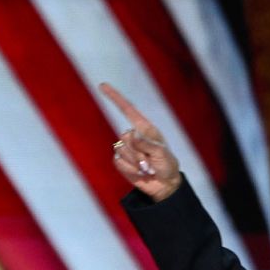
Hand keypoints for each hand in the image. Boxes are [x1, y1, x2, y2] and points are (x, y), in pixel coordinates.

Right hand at [99, 82, 181, 201]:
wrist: (164, 184)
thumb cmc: (167, 165)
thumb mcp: (162, 153)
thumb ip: (147, 144)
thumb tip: (131, 137)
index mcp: (145, 128)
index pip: (127, 109)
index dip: (115, 97)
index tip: (102, 85)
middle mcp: (134, 136)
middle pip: (125, 137)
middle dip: (138, 153)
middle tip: (151, 162)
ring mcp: (126, 149)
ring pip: (121, 150)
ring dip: (135, 162)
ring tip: (147, 168)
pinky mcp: (121, 161)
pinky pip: (118, 162)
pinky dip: (129, 170)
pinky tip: (139, 173)